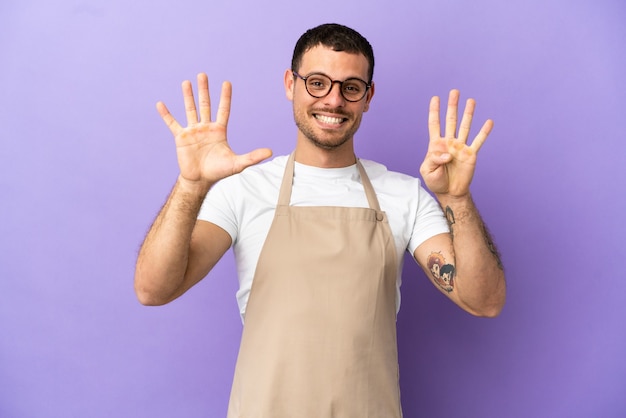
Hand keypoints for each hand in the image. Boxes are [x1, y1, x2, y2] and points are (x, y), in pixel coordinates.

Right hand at [157, 73, 271, 185]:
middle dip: (204, 90)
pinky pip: (172, 123)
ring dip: (187, 96)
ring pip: (190, 110)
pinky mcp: (181, 137)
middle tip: (203, 75)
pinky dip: (166, 114)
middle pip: (205, 105)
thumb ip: (252, 157)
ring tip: (186, 82)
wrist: (200, 180)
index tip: (226, 83)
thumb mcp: (237, 164)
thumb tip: (270, 153)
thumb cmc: (219, 171)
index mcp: (219, 131)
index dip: (225, 97)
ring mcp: (193, 131)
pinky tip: (160, 104)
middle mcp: (206, 127)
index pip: (223, 110)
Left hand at [419, 89, 492, 197]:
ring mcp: (461, 147)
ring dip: (468, 114)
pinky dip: (484, 132)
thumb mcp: (427, 171)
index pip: (434, 124)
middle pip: (451, 120)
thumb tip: (448, 153)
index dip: (434, 112)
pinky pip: (478, 141)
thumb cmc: (436, 181)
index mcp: (436, 145)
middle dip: (452, 106)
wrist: (449, 192)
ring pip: (465, 127)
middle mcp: (449, 143)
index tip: (435, 98)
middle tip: (454, 92)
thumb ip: (434, 159)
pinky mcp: (471, 154)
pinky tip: (489, 122)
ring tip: (471, 101)